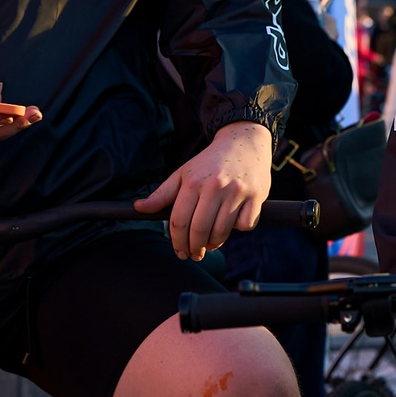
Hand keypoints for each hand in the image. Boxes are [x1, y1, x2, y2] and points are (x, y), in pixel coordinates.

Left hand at [134, 121, 271, 259]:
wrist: (243, 142)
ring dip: (215, 244)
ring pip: (222, 231)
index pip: (179, 221)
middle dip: (195, 248)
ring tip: (211, 244)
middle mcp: (215, 186)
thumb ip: (162, 194)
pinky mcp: (256, 195)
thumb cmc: (210, 162)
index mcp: (193, 182)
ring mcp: (237, 191)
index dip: (177, 241)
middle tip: (194, 254)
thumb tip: (139, 208)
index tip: (179, 251)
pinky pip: (246, 225)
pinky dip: (239, 229)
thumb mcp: (183, 173)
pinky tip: (233, 224)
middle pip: (199, 230)